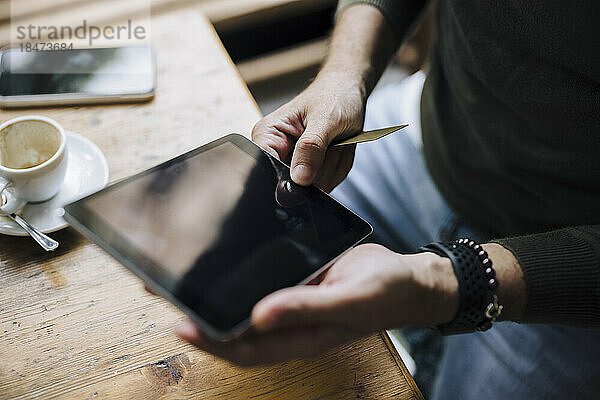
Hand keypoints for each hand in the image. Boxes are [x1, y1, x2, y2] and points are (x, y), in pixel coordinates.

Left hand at [176, 243, 458, 365]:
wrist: (404, 276)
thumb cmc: (384, 294)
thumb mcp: (349, 301)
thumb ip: (307, 308)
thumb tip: (261, 316)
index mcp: (298, 336)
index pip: (246, 348)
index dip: (212, 342)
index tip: (181, 326)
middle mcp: (287, 319)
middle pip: (235, 324)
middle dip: (200, 314)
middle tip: (162, 290)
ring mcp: (288, 297)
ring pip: (244, 297)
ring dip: (215, 289)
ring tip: (181, 270)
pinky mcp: (293, 274)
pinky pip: (261, 273)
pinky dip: (240, 267)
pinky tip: (224, 252)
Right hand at [251, 72, 365, 191]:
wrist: (348, 91)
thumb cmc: (334, 95)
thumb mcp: (326, 118)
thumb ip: (311, 147)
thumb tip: (299, 177)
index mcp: (268, 134)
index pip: (266, 168)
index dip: (289, 176)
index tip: (311, 168)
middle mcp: (276, 151)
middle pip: (294, 183)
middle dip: (321, 168)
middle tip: (332, 143)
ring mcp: (294, 164)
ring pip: (314, 187)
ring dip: (333, 165)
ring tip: (336, 142)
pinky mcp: (310, 172)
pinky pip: (325, 185)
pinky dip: (338, 168)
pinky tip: (338, 149)